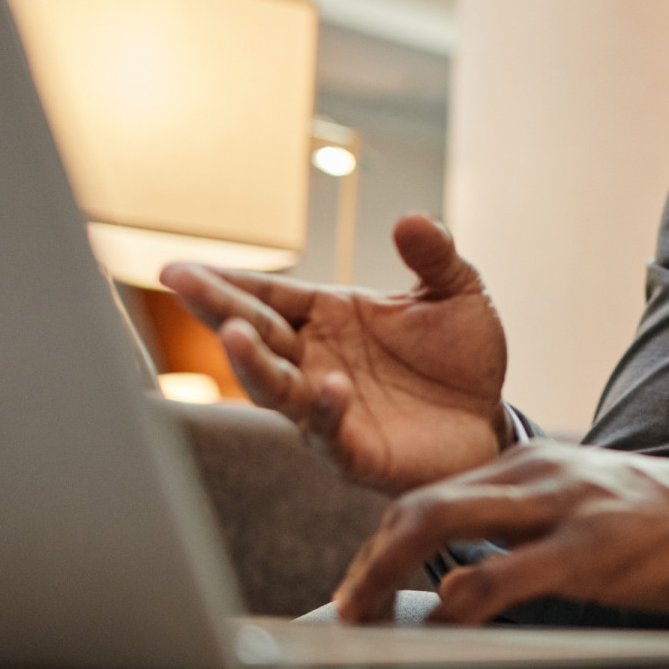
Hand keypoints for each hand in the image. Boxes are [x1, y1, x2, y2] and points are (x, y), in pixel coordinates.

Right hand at [160, 214, 508, 492]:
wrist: (489, 420)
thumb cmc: (460, 357)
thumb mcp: (455, 293)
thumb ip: (434, 256)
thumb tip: (412, 217)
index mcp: (328, 317)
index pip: (268, 295)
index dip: (225, 280)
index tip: (179, 267)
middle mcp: (315, 361)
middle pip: (256, 332)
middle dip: (216, 307)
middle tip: (180, 281)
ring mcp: (328, 407)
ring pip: (275, 386)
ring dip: (251, 361)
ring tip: (232, 332)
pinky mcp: (354, 451)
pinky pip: (329, 433)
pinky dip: (325, 411)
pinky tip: (330, 387)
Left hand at [334, 442, 668, 624]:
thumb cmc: (659, 521)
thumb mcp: (579, 504)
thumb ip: (523, 526)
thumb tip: (461, 576)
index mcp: (529, 462)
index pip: (430, 494)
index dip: (379, 543)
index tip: (358, 587)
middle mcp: (535, 472)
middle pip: (421, 503)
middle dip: (367, 559)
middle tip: (345, 609)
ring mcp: (561, 505)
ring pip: (445, 520)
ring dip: (389, 570)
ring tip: (367, 614)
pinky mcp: (591, 545)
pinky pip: (507, 569)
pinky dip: (463, 596)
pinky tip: (445, 617)